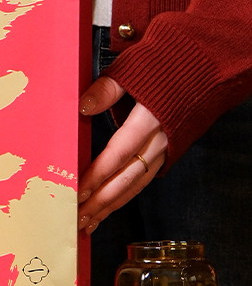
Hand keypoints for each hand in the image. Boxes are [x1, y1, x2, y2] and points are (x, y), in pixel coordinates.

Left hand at [77, 76, 167, 233]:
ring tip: (88, 223)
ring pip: (137, 184)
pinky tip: (106, 208)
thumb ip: (107, 89)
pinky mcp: (168, 152)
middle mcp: (161, 139)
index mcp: (151, 118)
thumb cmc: (167, 63)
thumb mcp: (134, 68)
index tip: (77, 192)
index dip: (98, 175)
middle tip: (77, 219)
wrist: (208, 64)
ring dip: (111, 205)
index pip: (119, 153)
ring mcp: (166, 148)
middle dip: (101, 202)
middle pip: (128, 178)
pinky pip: (144, 180)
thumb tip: (82, 105)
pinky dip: (124, 196)